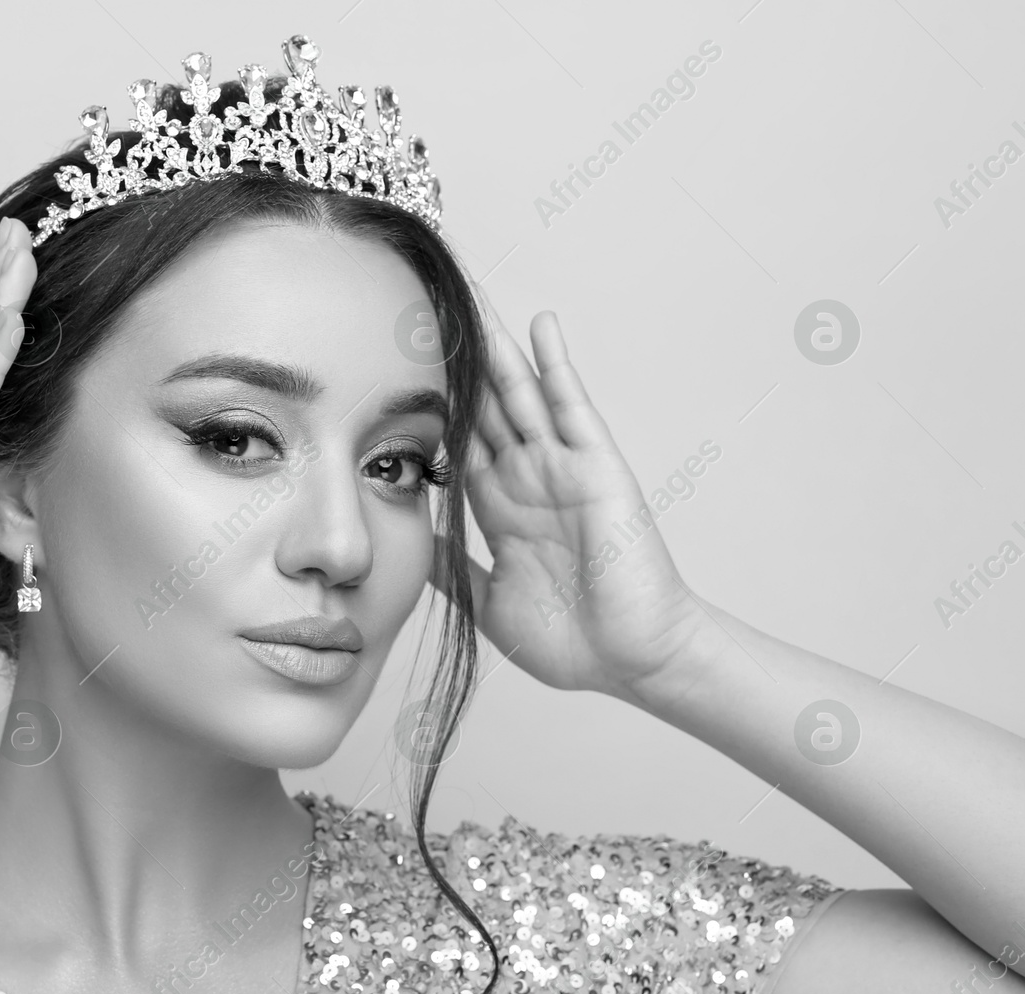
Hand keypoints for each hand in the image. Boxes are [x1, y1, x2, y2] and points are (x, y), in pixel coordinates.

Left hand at [431, 308, 709, 700]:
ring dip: (498, 351)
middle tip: (424, 313)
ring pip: (521, 396)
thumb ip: (451, 570)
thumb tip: (410, 548)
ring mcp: (561, 469)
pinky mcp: (596, 466)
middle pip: (483, 408)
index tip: (394, 370)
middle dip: (457, 365)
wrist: (630, 661)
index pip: (456, 444)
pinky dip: (557, 364)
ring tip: (472, 301)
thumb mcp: (487, 603)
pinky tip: (541, 325)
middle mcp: (527, 479)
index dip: (428, 408)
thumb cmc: (571, 642)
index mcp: (499, 509)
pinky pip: (573, 405)